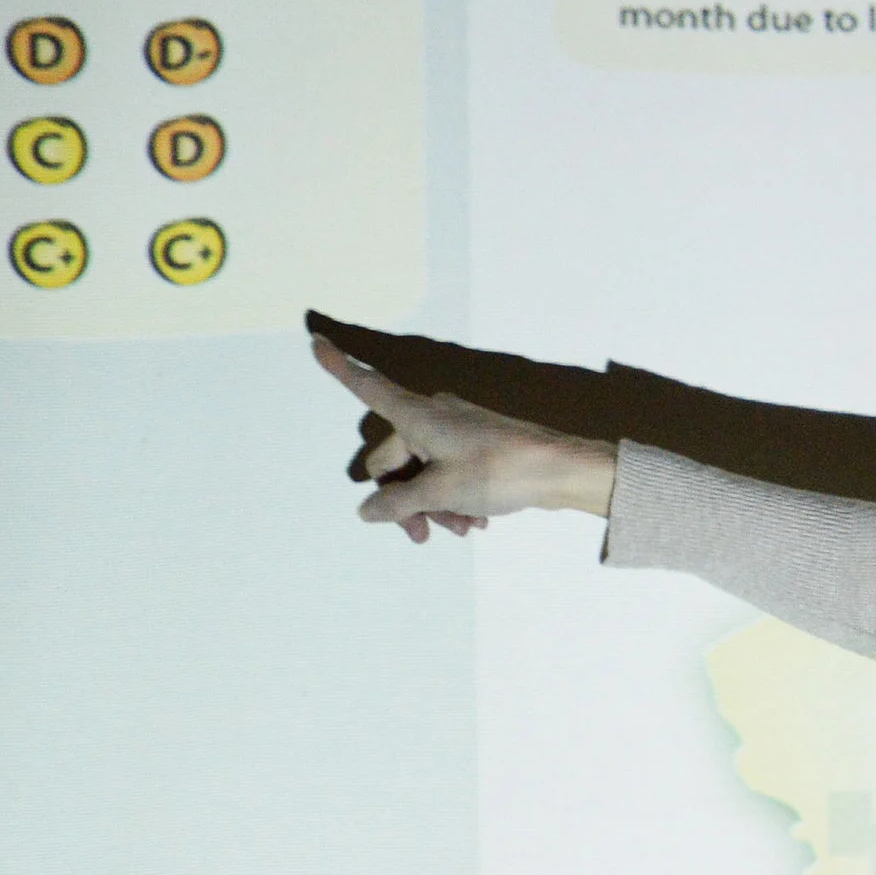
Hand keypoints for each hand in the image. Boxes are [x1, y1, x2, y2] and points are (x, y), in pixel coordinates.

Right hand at [314, 335, 617, 542]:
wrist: (560, 470)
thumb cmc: (499, 471)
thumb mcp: (440, 493)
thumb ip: (398, 503)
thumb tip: (368, 511)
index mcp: (416, 415)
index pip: (367, 387)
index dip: (339, 367)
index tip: (315, 339)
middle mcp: (433, 415)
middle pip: (395, 459)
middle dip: (405, 499)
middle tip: (423, 536)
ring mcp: (456, 430)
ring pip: (425, 472)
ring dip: (434, 505)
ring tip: (461, 531)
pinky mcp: (477, 446)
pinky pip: (450, 472)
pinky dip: (455, 498)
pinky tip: (476, 522)